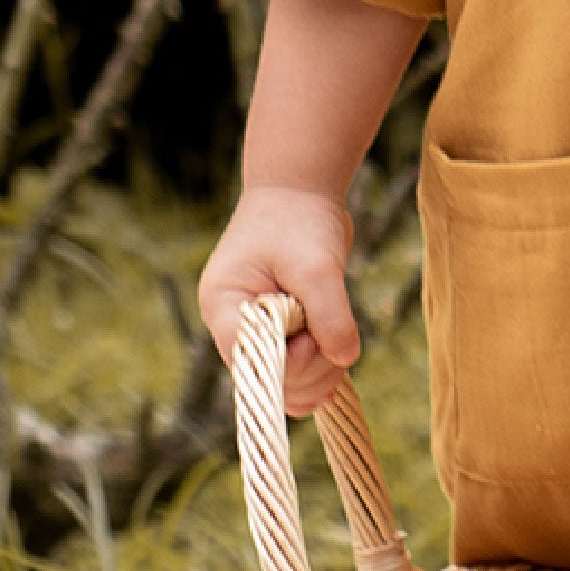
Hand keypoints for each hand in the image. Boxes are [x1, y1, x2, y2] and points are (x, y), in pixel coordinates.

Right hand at [198, 184, 361, 414]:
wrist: (302, 190)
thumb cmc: (300, 218)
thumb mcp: (317, 264)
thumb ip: (329, 313)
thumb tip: (345, 358)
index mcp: (224, 305)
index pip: (246, 361)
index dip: (283, 366)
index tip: (310, 342)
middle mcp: (235, 324)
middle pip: (267, 379)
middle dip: (307, 371)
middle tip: (335, 343)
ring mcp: (259, 329)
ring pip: (285, 380)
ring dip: (318, 374)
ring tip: (341, 344)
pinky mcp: (283, 329)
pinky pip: (297, 369)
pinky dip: (319, 371)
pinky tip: (337, 368)